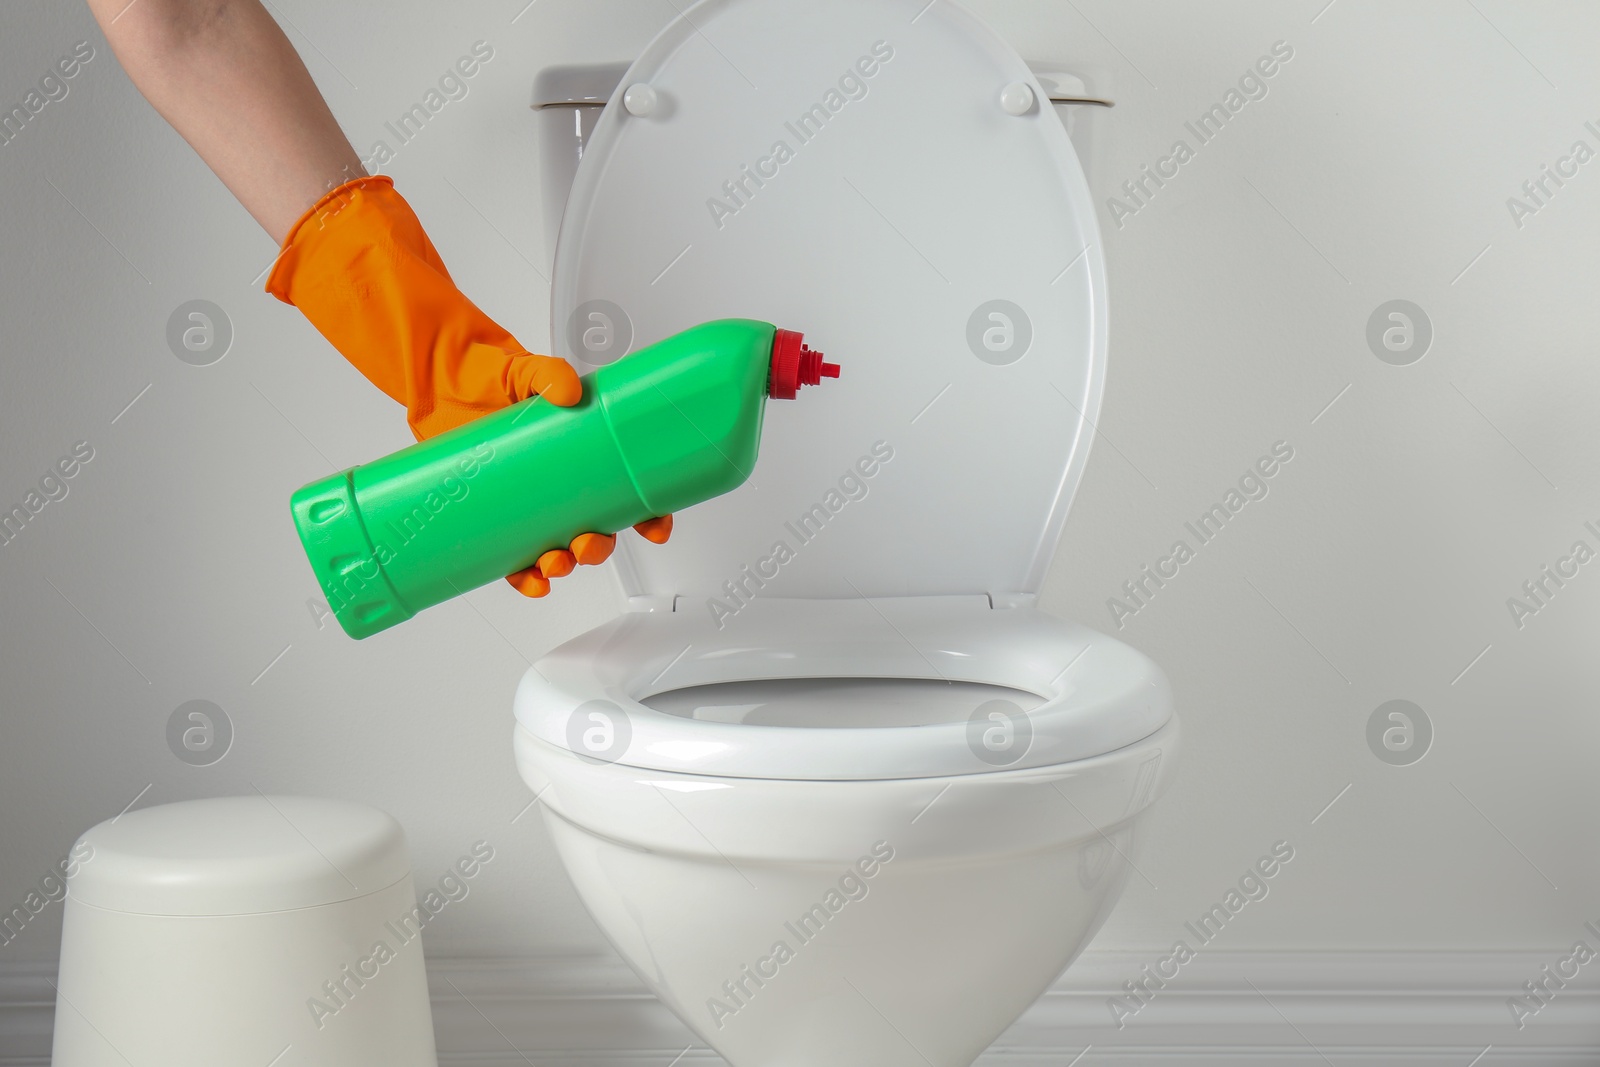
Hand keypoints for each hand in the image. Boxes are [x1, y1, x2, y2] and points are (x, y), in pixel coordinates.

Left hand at [265, 176, 670, 597]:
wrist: (439, 378)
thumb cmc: (491, 373)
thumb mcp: (526, 369)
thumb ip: (549, 374)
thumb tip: (569, 390)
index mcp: (583, 454)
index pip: (627, 491)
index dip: (648, 516)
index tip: (654, 527)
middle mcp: (560, 484)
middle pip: (595, 530)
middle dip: (597, 548)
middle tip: (588, 543)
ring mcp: (528, 503)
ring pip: (559, 550)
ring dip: (565, 566)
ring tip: (555, 563)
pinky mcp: (494, 514)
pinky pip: (515, 559)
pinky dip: (526, 578)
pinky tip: (532, 583)